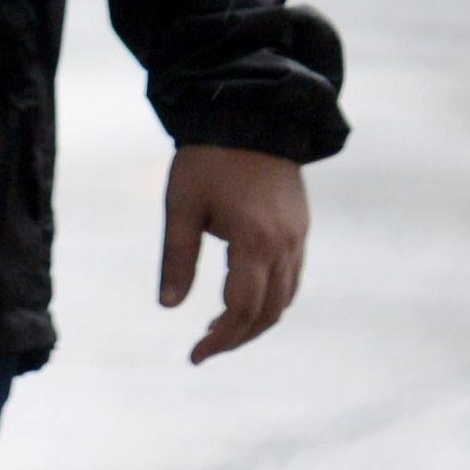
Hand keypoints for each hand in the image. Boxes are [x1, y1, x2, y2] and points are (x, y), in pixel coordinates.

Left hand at [160, 143, 307, 364]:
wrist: (252, 114)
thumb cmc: (209, 159)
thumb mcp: (182, 206)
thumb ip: (176, 258)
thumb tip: (169, 307)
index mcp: (255, 243)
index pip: (242, 311)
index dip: (220, 340)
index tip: (194, 356)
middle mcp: (285, 245)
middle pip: (268, 313)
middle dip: (238, 338)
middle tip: (204, 347)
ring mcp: (298, 235)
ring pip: (285, 298)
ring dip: (256, 321)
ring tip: (220, 326)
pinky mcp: (300, 225)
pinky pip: (293, 276)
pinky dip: (271, 298)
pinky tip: (244, 294)